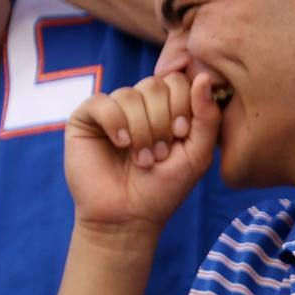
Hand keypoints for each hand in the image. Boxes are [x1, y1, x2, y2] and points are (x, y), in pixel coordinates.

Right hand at [65, 70, 220, 238]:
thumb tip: (205, 77)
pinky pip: (102, 102)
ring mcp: (113, 109)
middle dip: (162, 122)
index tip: (181, 136)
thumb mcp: (197, 154)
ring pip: (130, 95)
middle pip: (155, 84)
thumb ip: (207, 117)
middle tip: (160, 154)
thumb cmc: (164, 188)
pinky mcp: (86, 117)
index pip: (178, 81)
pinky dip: (115, 124)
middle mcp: (139, 105)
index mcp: (166, 109)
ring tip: (142, 158)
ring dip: (141, 131)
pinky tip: (120, 145)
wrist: (128, 217)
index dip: (182, 105)